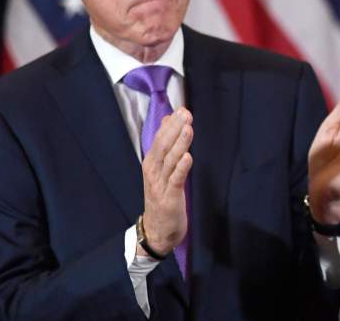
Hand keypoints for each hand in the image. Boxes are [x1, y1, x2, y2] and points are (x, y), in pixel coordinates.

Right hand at [138, 107, 192, 255]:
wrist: (157, 231)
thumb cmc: (162, 196)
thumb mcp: (161, 170)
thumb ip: (165, 146)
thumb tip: (169, 120)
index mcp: (151, 163)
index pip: (159, 139)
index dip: (170, 124)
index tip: (181, 109)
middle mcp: (153, 172)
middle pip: (163, 146)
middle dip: (175, 129)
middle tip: (186, 113)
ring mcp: (160, 185)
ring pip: (170, 160)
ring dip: (179, 144)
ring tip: (188, 128)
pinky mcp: (169, 198)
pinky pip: (176, 180)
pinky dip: (181, 168)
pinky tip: (188, 157)